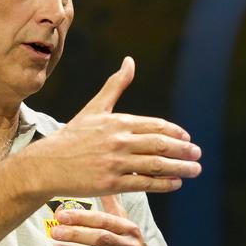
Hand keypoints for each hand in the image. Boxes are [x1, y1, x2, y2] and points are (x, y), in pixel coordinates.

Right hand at [20, 56, 200, 197]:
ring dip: (180, 168)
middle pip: (161, 145)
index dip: (176, 133)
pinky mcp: (111, 183)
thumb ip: (115, 85)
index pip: (156, 126)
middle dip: (184, 151)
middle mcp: (119, 141)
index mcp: (118, 122)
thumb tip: (130, 61)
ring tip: (194, 171)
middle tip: (198, 155)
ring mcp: (115, 163)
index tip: (188, 140)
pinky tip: (175, 184)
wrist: (47, 164)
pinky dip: (163, 184)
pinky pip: (144, 183)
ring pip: (157, 165)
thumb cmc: (72, 137)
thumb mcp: (94, 108)